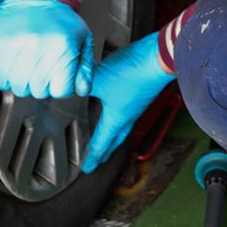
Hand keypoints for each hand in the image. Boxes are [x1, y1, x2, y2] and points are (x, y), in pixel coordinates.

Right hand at [0, 0, 93, 98]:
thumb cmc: (59, 17)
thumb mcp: (83, 39)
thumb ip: (86, 68)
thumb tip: (82, 89)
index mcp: (62, 48)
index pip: (61, 91)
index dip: (61, 86)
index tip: (59, 76)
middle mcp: (37, 49)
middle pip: (39, 92)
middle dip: (43, 84)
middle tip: (43, 66)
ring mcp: (14, 49)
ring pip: (18, 88)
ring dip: (24, 81)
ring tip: (29, 64)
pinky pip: (0, 79)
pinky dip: (7, 77)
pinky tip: (15, 64)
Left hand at [82, 32, 173, 172]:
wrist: (158, 58)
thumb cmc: (133, 72)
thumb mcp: (98, 79)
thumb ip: (80, 84)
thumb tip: (68, 89)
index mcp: (117, 118)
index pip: (102, 142)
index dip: (93, 156)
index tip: (88, 168)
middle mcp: (128, 115)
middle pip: (116, 140)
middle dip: (106, 151)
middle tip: (98, 159)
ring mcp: (136, 104)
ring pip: (124, 126)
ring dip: (114, 135)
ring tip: (108, 138)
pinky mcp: (141, 92)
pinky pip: (128, 112)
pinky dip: (119, 117)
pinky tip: (115, 107)